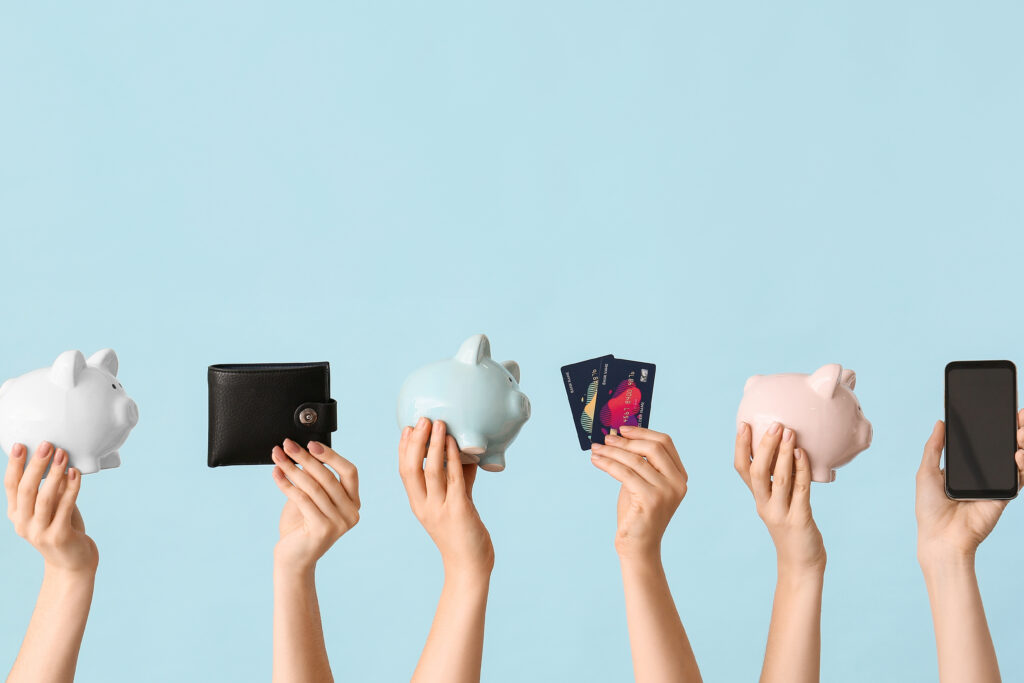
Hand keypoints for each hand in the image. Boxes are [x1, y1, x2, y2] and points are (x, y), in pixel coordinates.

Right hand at [5, 442, 96, 574]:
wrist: (74, 563)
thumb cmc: (64, 528)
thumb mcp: (53, 507)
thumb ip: (51, 487)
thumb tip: (56, 456)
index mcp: (17, 515)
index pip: (10, 486)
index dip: (14, 465)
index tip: (20, 445)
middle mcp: (23, 524)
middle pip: (26, 490)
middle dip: (36, 465)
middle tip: (47, 445)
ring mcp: (40, 532)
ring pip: (44, 498)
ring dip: (54, 474)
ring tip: (63, 454)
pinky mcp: (59, 537)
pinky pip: (65, 507)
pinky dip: (71, 488)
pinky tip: (76, 473)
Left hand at [272, 439, 359, 573]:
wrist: (293, 560)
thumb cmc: (301, 527)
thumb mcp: (310, 499)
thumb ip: (313, 480)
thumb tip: (302, 452)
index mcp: (354, 503)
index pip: (349, 472)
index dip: (331, 456)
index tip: (311, 444)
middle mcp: (351, 513)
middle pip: (329, 477)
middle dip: (305, 458)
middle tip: (287, 445)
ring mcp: (339, 523)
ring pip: (314, 487)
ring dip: (292, 468)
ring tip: (278, 457)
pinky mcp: (323, 530)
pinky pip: (303, 500)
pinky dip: (287, 484)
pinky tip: (276, 474)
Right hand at [399, 418, 492, 575]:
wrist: (469, 567)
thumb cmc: (462, 535)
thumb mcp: (454, 504)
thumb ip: (457, 480)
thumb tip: (465, 453)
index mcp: (418, 504)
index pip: (404, 472)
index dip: (403, 448)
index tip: (406, 428)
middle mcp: (424, 506)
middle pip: (411, 468)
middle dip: (415, 441)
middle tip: (422, 420)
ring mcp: (439, 509)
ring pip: (431, 470)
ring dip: (435, 444)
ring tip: (439, 424)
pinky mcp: (458, 511)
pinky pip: (454, 479)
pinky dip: (453, 458)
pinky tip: (455, 444)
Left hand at [590, 427, 687, 559]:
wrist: (638, 546)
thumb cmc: (637, 513)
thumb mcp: (641, 482)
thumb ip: (637, 461)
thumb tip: (616, 436)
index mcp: (680, 476)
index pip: (665, 443)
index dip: (642, 432)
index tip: (622, 429)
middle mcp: (677, 483)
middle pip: (653, 447)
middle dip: (626, 441)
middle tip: (606, 438)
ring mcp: (666, 492)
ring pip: (635, 460)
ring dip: (612, 451)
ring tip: (596, 449)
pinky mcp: (651, 500)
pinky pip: (625, 473)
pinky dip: (608, 464)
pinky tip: (596, 461)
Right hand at [735, 423, 824, 572]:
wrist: (802, 564)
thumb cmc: (795, 530)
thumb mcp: (782, 504)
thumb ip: (782, 482)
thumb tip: (790, 450)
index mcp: (759, 499)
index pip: (742, 470)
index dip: (740, 447)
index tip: (743, 424)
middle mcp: (765, 505)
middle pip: (756, 472)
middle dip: (763, 446)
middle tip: (774, 425)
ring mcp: (781, 513)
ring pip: (777, 479)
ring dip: (783, 454)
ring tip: (789, 432)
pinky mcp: (799, 519)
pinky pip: (800, 490)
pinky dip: (800, 470)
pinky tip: (803, 454)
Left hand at [915, 415, 1023, 564]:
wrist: (941, 537)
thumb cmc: (930, 508)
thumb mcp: (926, 471)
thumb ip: (934, 447)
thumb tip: (940, 422)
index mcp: (965, 467)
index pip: (984, 442)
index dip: (995, 427)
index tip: (1005, 411)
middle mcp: (983, 474)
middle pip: (1005, 448)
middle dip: (1017, 431)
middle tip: (1021, 417)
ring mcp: (996, 484)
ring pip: (1017, 459)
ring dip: (1023, 444)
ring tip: (1021, 432)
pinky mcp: (1005, 495)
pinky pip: (1019, 477)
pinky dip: (1022, 465)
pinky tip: (1019, 454)